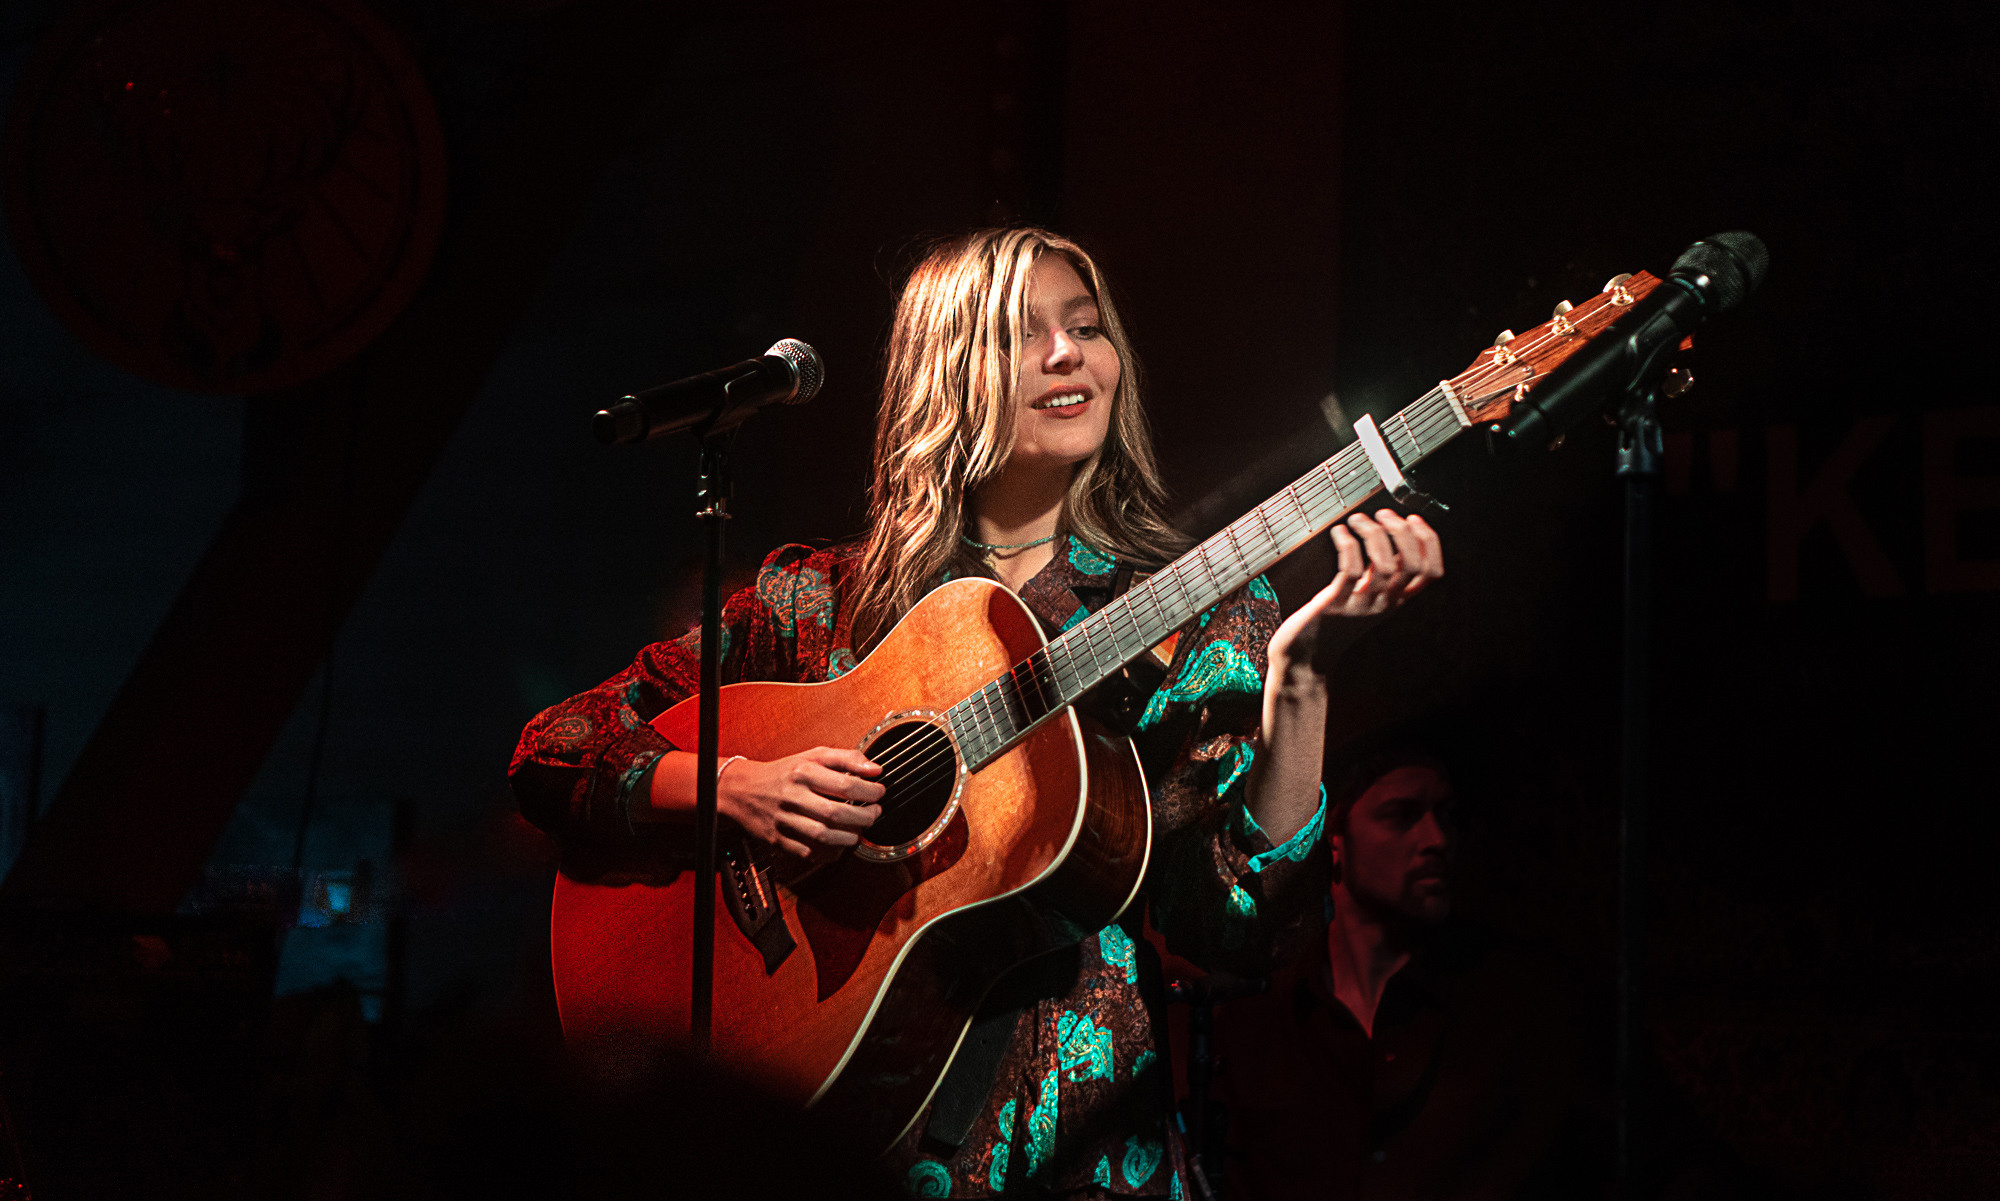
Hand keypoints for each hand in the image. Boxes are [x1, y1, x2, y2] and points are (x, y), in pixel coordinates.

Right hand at [719, 747, 883, 860]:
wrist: (742, 789)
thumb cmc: (783, 772)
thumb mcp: (812, 756)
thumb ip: (846, 758)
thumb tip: (875, 769)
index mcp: (803, 772)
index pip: (846, 784)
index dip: (870, 791)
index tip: (879, 792)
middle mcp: (793, 796)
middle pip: (837, 813)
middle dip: (864, 816)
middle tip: (874, 813)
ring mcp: (784, 820)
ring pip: (824, 836)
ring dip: (849, 837)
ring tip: (858, 830)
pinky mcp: (778, 839)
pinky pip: (808, 852)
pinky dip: (828, 851)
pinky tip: (838, 842)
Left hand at [1269, 510, 1443, 671]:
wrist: (1306, 656)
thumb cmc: (1334, 619)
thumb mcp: (1367, 596)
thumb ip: (1382, 572)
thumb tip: (1391, 534)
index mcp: (1397, 600)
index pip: (1431, 572)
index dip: (1428, 542)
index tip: (1413, 518)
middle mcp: (1385, 604)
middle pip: (1412, 564)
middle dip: (1402, 531)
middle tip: (1382, 514)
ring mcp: (1361, 606)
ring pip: (1385, 565)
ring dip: (1372, 533)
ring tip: (1357, 519)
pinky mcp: (1335, 606)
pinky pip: (1351, 571)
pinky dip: (1348, 545)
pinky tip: (1339, 532)